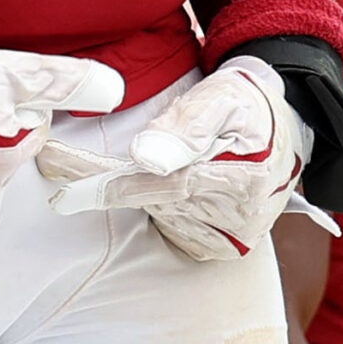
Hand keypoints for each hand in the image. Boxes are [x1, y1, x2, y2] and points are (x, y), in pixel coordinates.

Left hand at [36, 56, 309, 260]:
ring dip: (136, 187)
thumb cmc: (249, 105)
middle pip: (150, 200)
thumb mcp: (226, 96)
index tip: (59, 188)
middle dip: (104, 180)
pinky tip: (170, 179)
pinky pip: (168, 225)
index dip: (107, 186)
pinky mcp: (215, 248)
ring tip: (152, 155)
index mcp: (242, 180)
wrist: (284, 128)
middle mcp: (235, 221)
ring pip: (155, 212)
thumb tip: (147, 157)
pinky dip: (155, 202)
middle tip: (58, 161)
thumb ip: (189, 125)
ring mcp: (225, 239)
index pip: (160, 186)